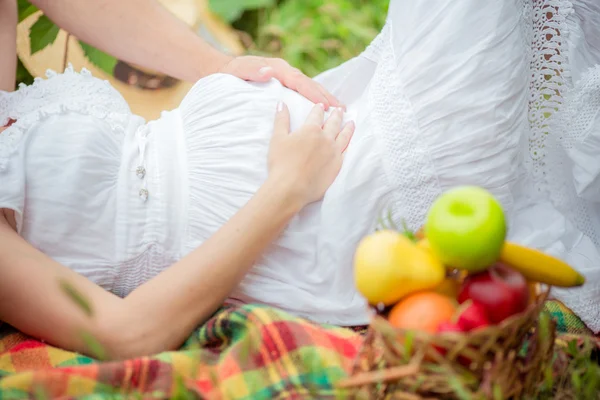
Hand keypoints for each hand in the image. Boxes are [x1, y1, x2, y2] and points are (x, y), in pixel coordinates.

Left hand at [219, 56, 341, 109]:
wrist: (223, 70)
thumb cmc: (231, 74)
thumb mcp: (239, 71)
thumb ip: (253, 71)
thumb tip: (268, 72)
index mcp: (278, 69)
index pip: (300, 82)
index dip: (314, 94)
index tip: (326, 105)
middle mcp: (285, 72)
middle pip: (310, 84)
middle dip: (326, 97)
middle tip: (342, 109)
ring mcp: (287, 78)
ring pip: (310, 88)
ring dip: (325, 98)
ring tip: (340, 110)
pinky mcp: (285, 85)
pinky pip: (304, 92)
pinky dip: (316, 100)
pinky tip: (324, 110)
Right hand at [268, 102, 354, 206]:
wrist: (291, 188)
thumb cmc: (281, 163)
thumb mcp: (277, 138)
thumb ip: (281, 120)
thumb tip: (282, 104)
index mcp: (311, 129)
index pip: (316, 115)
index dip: (318, 109)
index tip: (321, 106)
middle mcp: (325, 138)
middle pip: (333, 123)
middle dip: (336, 115)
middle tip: (340, 110)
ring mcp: (334, 152)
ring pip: (344, 136)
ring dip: (347, 128)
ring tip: (351, 122)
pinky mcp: (337, 165)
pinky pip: (346, 151)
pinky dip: (349, 144)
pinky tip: (349, 142)